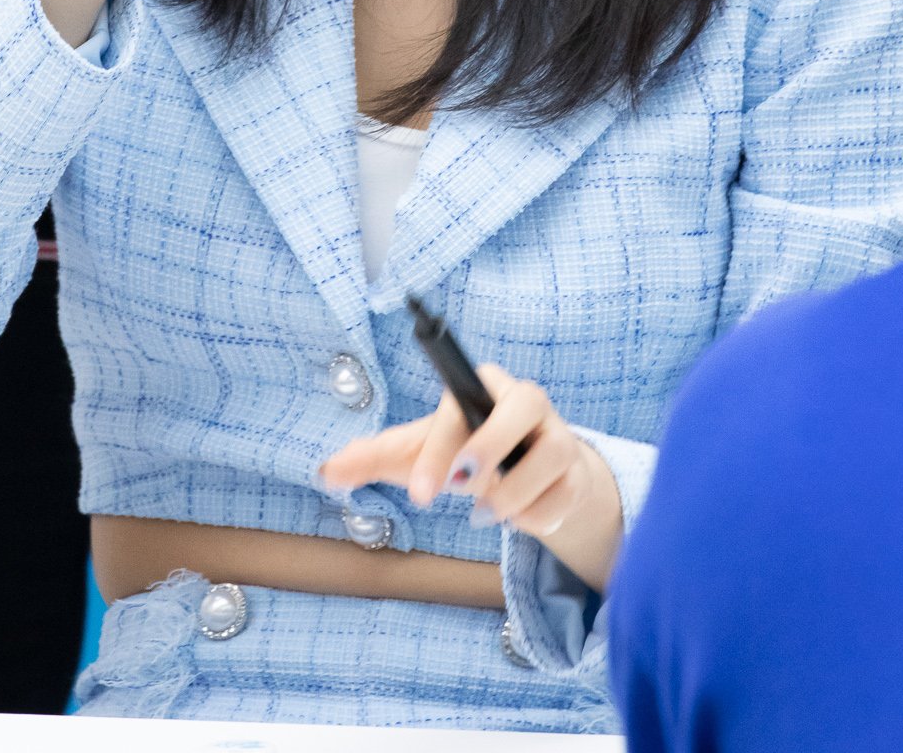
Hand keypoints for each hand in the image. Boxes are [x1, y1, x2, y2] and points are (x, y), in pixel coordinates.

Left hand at [319, 362, 623, 591]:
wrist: (529, 476)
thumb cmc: (465, 455)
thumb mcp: (419, 454)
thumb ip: (374, 458)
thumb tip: (325, 470)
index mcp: (480, 386)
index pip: (458, 404)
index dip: (439, 448)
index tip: (421, 493)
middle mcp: (524, 399)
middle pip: (520, 407)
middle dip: (489, 451)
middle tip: (460, 491)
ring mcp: (556, 432)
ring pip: (545, 460)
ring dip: (511, 497)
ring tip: (487, 511)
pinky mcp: (577, 469)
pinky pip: (560, 498)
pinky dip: (536, 517)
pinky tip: (521, 515)